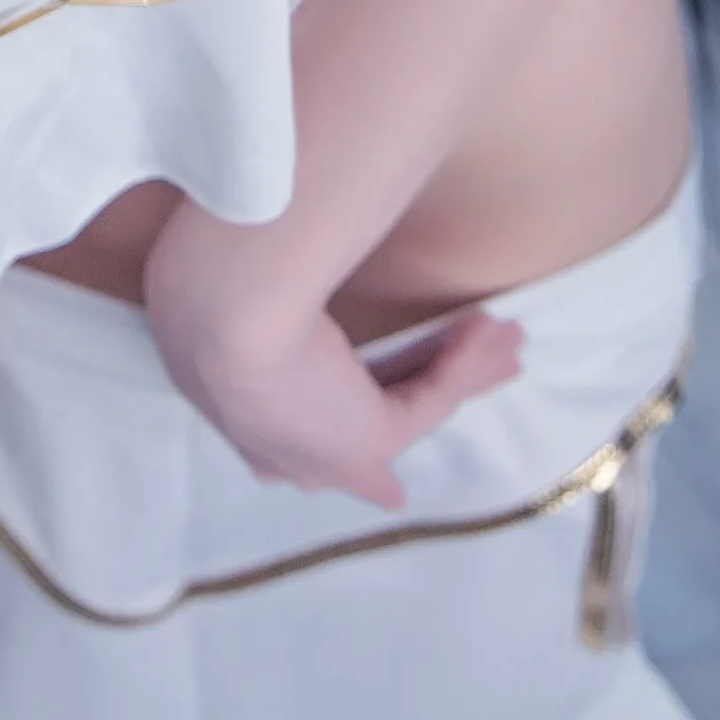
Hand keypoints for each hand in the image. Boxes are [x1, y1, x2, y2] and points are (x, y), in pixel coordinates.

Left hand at [142, 199, 522, 503]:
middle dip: (428, 386)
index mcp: (231, 405)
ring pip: (405, 408)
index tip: (383, 481)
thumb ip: (261, 274)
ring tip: (509, 340)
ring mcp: (320, 452)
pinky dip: (462, 366)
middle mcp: (276, 443)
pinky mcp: (363, 444)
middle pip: (367, 420)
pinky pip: (427, 402)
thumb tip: (285, 238)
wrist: (220, 306)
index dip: (343, 449)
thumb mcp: (227, 274)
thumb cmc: (209, 273)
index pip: (291, 436)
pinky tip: (490, 331)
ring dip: (461, 370)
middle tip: (478, 362)